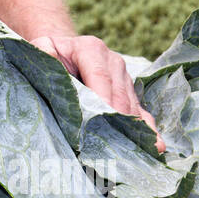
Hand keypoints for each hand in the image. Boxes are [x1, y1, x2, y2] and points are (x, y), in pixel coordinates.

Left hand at [32, 33, 163, 152]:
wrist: (65, 48)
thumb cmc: (52, 52)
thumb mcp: (43, 46)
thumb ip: (44, 51)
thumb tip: (47, 57)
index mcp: (91, 49)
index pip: (100, 77)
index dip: (104, 100)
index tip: (106, 120)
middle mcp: (113, 62)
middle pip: (119, 95)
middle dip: (118, 120)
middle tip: (114, 146)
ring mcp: (124, 77)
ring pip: (131, 105)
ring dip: (134, 127)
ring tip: (139, 151)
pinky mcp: (129, 91)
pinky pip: (140, 110)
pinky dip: (146, 127)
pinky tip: (155, 145)